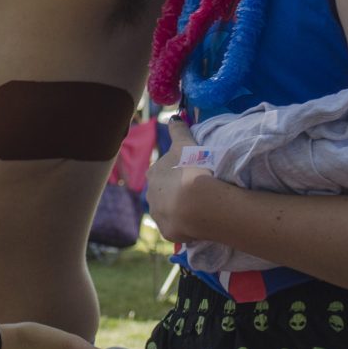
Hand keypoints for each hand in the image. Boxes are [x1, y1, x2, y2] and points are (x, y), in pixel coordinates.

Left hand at [144, 119, 217, 244]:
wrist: (196, 203)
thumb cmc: (190, 169)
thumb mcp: (186, 143)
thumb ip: (178, 129)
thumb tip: (174, 116)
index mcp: (153, 173)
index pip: (162, 171)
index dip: (176, 172)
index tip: (190, 173)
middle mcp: (150, 195)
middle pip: (163, 192)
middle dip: (175, 192)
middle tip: (196, 191)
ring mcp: (157, 215)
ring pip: (168, 210)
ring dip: (179, 209)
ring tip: (197, 207)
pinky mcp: (167, 232)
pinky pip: (176, 226)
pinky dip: (184, 225)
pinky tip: (196, 221)